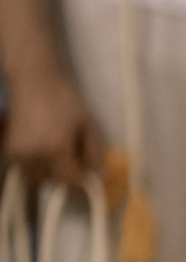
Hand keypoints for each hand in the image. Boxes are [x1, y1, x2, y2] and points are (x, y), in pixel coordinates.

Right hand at [4, 71, 103, 188]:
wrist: (33, 80)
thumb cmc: (64, 99)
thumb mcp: (89, 124)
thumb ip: (95, 153)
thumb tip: (100, 177)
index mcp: (56, 148)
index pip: (70, 180)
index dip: (82, 180)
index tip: (89, 174)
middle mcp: (34, 154)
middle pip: (53, 181)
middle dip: (66, 175)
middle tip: (73, 158)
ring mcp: (18, 152)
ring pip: (37, 177)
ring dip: (49, 171)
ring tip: (57, 152)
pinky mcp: (8, 148)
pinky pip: (24, 167)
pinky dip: (35, 164)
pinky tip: (43, 147)